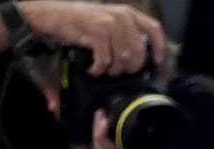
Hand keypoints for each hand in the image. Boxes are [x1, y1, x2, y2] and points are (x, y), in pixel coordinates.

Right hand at [22, 2, 163, 72]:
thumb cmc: (82, 24)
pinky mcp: (97, 32)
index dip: (158, 49)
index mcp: (128, 14)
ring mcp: (110, 23)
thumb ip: (127, 36)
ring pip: (124, 59)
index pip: (153, 29)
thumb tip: (143, 60)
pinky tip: (92, 68)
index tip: (157, 64)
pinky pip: (106, 61)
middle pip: (139, 53)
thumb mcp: (109, 24)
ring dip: (112, 70)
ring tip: (103, 68)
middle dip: (129, 68)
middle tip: (115, 70)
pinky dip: (98, 69)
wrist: (55, 16)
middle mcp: (121, 16)